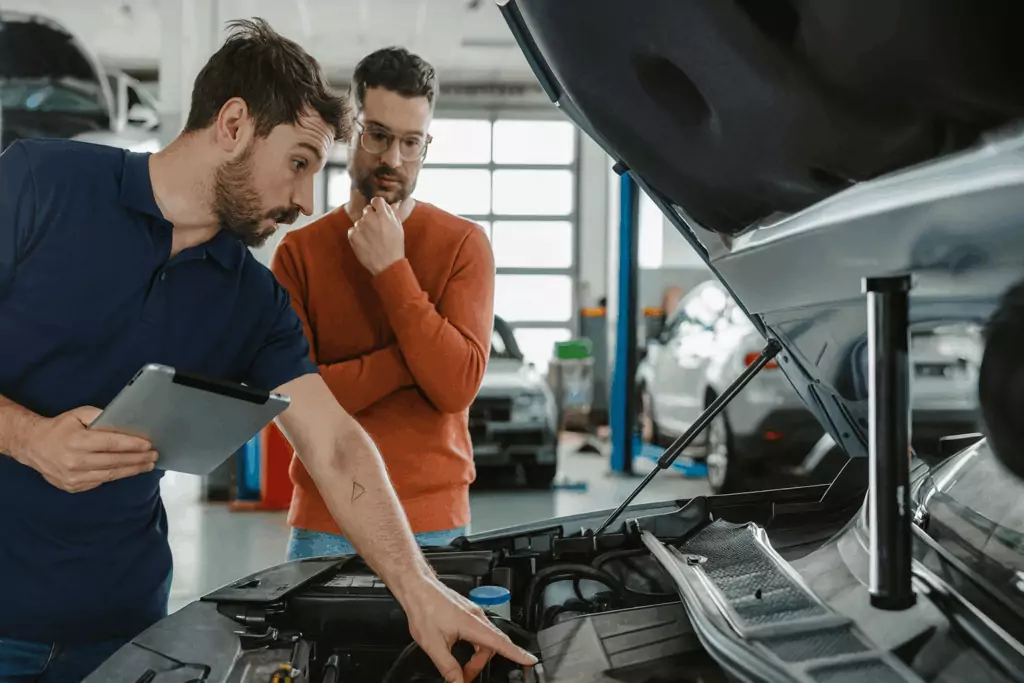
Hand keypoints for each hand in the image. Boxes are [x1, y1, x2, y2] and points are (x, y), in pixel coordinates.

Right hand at [18, 407, 157, 492]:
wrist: (33, 446)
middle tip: (154, 456)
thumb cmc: (59, 428)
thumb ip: (100, 416)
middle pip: (114, 461)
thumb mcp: (78, 414)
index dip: (132, 445)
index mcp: (77, 441)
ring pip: (110, 475)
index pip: (112, 444)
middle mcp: (75, 461)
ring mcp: (74, 477)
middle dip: (138, 459)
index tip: (149, 445)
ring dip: (131, 470)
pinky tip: (127, 471)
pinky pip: (100, 482)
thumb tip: (123, 422)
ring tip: (147, 465)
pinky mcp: (73, 486)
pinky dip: (115, 476)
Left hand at [348, 196, 404, 275]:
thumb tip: (391, 204)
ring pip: (359, 221)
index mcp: (383, 214)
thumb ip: (392, 214)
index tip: (377, 212)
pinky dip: (356, 236)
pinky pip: (352, 230)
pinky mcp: (352, 235)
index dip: (377, 206)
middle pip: (367, 210)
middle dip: (370, 217)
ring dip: (363, 227)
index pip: (376, 200)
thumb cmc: (395, 246)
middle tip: (376, 229)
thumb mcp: (398, 228)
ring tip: (371, 239)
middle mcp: (370, 218)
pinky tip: (365, 243)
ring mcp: (360, 226)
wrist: (387, 264)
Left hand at [402, 577, 536, 681]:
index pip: (500, 643)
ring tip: (461, 667)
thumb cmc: (424, 609)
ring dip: (476, 656)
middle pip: (491, 646)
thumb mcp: (433, 645)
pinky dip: (474, 645)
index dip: (517, 654)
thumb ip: (448, 667)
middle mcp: (477, 616)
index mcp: (472, 624)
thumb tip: (458, 682)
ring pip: (484, 640)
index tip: (531, 660)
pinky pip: (479, 632)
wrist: (417, 588)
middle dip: (480, 664)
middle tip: (464, 677)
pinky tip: (461, 649)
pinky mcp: (467, 612)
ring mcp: (472, 613)